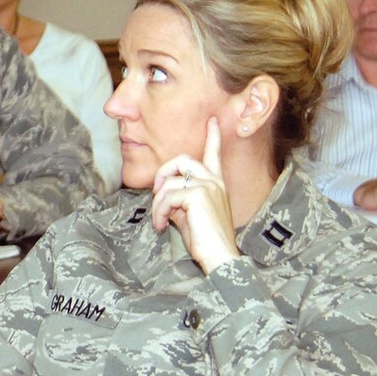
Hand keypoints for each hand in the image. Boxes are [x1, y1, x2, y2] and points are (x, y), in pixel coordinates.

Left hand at [150, 118, 238, 272]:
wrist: (219, 256)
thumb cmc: (204, 238)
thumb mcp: (189, 212)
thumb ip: (179, 196)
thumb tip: (162, 191)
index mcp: (216, 183)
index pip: (214, 155)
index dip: (212, 136)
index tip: (212, 120)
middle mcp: (215, 181)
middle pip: (182, 159)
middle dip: (162, 174)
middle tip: (157, 195)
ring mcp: (208, 186)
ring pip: (169, 183)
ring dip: (157, 204)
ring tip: (160, 221)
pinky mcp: (198, 194)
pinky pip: (166, 196)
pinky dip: (158, 212)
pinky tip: (161, 226)